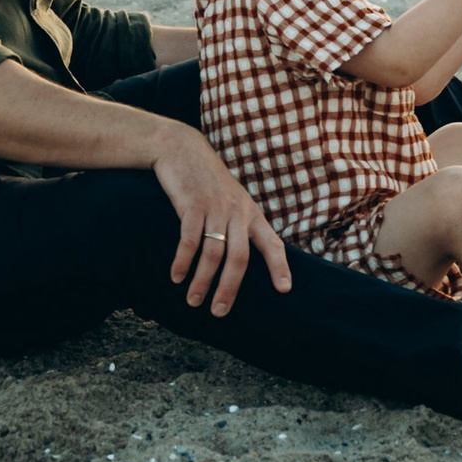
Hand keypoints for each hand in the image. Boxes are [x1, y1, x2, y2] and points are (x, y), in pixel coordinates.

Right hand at [153, 128, 289, 315]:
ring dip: (202, 281)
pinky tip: (176, 277)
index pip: (272, 243)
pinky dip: (183, 261)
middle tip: (219, 312)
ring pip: (213, 253)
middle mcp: (237, 212)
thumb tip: (240, 262)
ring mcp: (215, 208)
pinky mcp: (192, 204)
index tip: (284, 290)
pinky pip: (190, 240)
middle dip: (229, 288)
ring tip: (193, 300)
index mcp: (251, 213)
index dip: (279, 266)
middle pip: (239, 258)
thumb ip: (239, 225)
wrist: (184, 150)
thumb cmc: (209, 182)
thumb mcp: (233, 200)